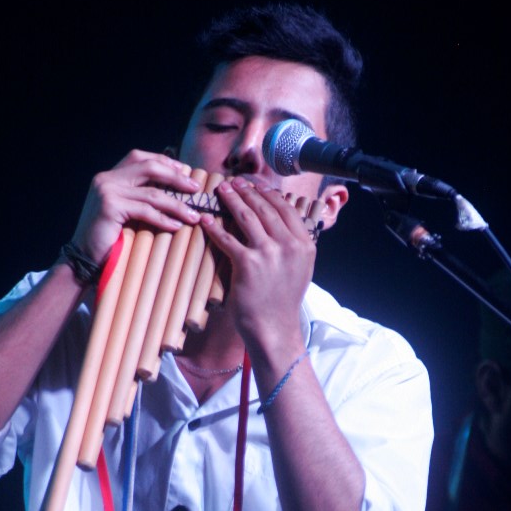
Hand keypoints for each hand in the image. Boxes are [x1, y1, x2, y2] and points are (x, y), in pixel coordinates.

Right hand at [70, 150, 202, 266]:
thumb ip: (136, 197)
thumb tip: (170, 193)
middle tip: (196, 188)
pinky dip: (164, 219)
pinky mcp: (110, 207)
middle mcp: (107, 178)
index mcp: (109, 176)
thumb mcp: (121, 211)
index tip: (185, 172)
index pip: (140, 158)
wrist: (83, 257)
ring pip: (152, 193)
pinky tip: (177, 225)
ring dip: (177, 204)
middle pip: (150, 168)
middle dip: (176, 177)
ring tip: (193, 215)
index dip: (165, 162)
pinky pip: (145, 211)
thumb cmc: (106, 238)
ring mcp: (107, 191)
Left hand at [200, 177, 316, 359]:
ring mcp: (269, 253)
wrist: (274, 329)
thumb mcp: (300, 269)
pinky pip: (227, 238)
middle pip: (265, 207)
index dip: (267, 192)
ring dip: (232, 199)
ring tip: (221, 190)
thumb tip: (279, 223)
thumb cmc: (282, 302)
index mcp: (304, 244)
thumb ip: (293, 245)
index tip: (255, 184)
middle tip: (234, 182)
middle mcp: (289, 245)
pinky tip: (205, 219)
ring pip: (248, 216)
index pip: (285, 208)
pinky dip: (214, 227)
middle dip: (247, 190)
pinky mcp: (248, 264)